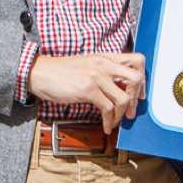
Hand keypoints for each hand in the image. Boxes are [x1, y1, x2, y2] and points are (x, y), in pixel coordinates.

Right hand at [29, 52, 145, 127]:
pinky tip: (107, 126)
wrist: (39, 72)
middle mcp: (105, 64)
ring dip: (122, 114)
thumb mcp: (88, 64)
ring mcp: (97, 76)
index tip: (140, 93)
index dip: (143, 78)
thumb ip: (105, 71)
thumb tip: (120, 88)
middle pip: (136, 78)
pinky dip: (110, 121)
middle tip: (132, 110)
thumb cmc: (60, 71)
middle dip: (137, 98)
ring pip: (123, 98)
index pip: (138, 60)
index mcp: (106, 57)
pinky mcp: (88, 89)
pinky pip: (108, 108)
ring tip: (116, 121)